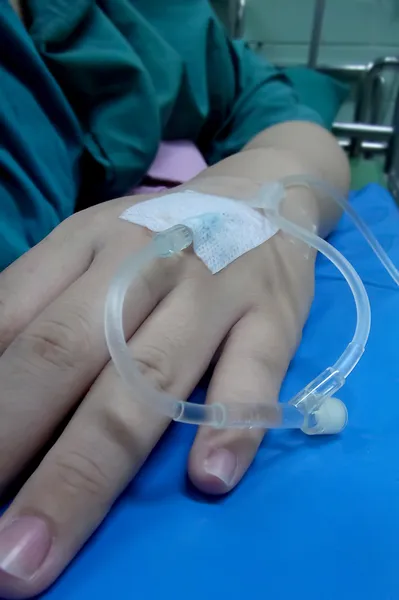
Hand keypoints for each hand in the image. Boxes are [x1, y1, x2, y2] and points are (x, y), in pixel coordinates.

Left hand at [0, 181, 314, 597]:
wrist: (257, 191)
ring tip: (37, 549)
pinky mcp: (274, 316)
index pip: (13, 324)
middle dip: (8, 442)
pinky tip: (208, 478)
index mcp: (85, 245)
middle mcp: (142, 264)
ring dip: (89, 467)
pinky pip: (253, 372)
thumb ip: (34, 299)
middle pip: (65, 356)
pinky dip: (231, 424)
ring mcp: (212, 290)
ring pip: (147, 379)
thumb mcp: (88, 245)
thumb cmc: (161, 236)